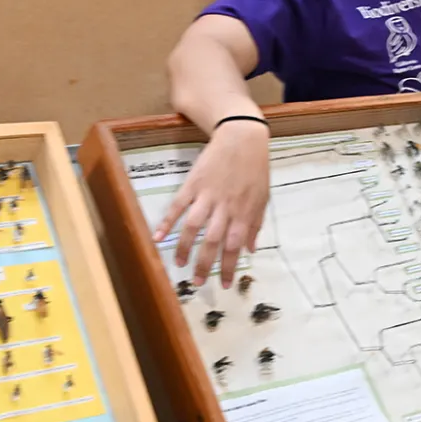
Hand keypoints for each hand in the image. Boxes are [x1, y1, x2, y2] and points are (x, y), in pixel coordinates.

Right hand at [152, 121, 269, 285]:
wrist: (242, 137)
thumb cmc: (255, 169)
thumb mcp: (262, 197)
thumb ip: (256, 224)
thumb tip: (251, 248)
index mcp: (243, 212)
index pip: (235, 246)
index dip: (229, 266)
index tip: (225, 284)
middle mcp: (224, 207)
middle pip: (212, 241)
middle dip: (204, 264)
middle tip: (197, 282)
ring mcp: (207, 195)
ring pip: (193, 226)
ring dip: (184, 247)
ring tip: (178, 263)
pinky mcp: (192, 184)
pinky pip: (178, 206)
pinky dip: (166, 221)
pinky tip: (158, 236)